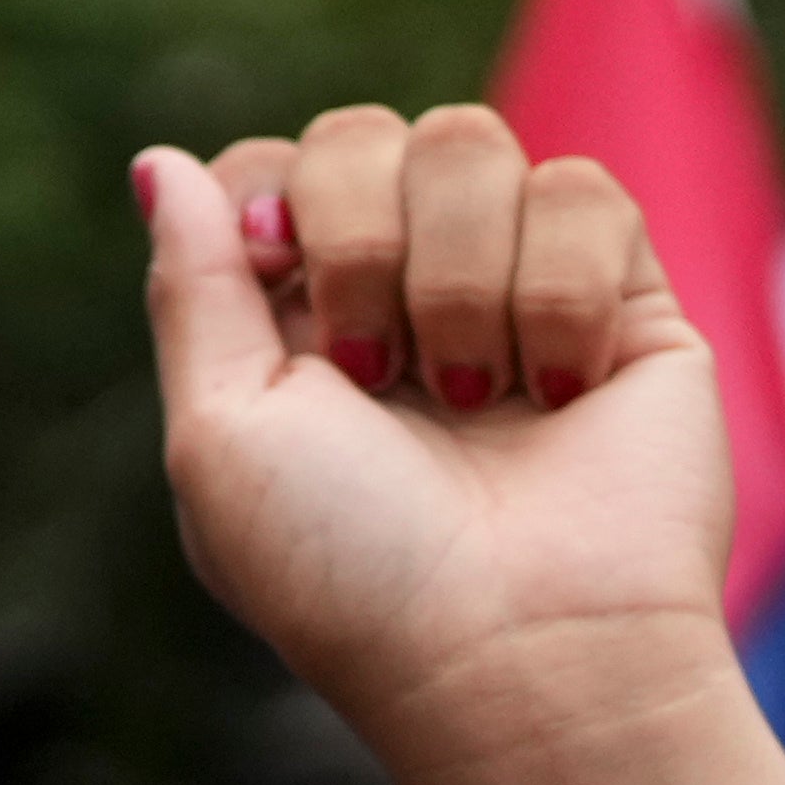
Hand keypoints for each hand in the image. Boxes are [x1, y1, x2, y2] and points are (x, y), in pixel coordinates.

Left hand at [137, 105, 784, 784]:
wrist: (519, 650)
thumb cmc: (349, 569)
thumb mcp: (218, 433)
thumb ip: (191, 285)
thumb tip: (162, 160)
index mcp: (290, 329)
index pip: (268, 168)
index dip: (269, 199)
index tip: (273, 276)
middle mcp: (398, 297)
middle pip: (363, 134)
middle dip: (358, 239)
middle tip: (375, 369)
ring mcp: (512, 289)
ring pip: (472, 142)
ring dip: (456, 278)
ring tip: (475, 398)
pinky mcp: (622, 298)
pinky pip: (583, 189)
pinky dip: (555, 292)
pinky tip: (556, 390)